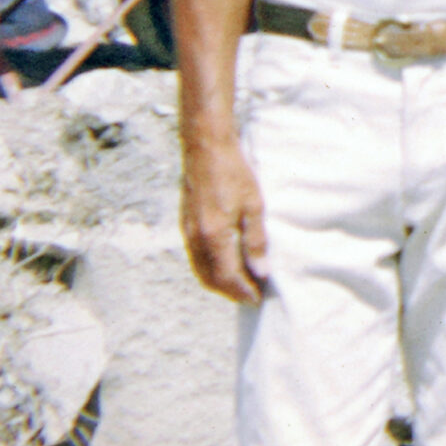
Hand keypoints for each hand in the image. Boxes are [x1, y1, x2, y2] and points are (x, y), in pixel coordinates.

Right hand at [181, 133, 270, 301]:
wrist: (205, 147)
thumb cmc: (233, 172)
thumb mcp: (253, 205)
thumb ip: (256, 241)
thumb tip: (260, 272)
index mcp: (213, 236)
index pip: (228, 277)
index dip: (243, 291)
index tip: (258, 298)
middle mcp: (196, 239)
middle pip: (211, 279)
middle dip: (230, 292)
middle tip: (251, 293)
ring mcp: (187, 232)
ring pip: (201, 270)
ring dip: (219, 282)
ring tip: (242, 281)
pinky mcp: (185, 225)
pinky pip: (196, 258)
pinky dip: (210, 268)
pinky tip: (226, 262)